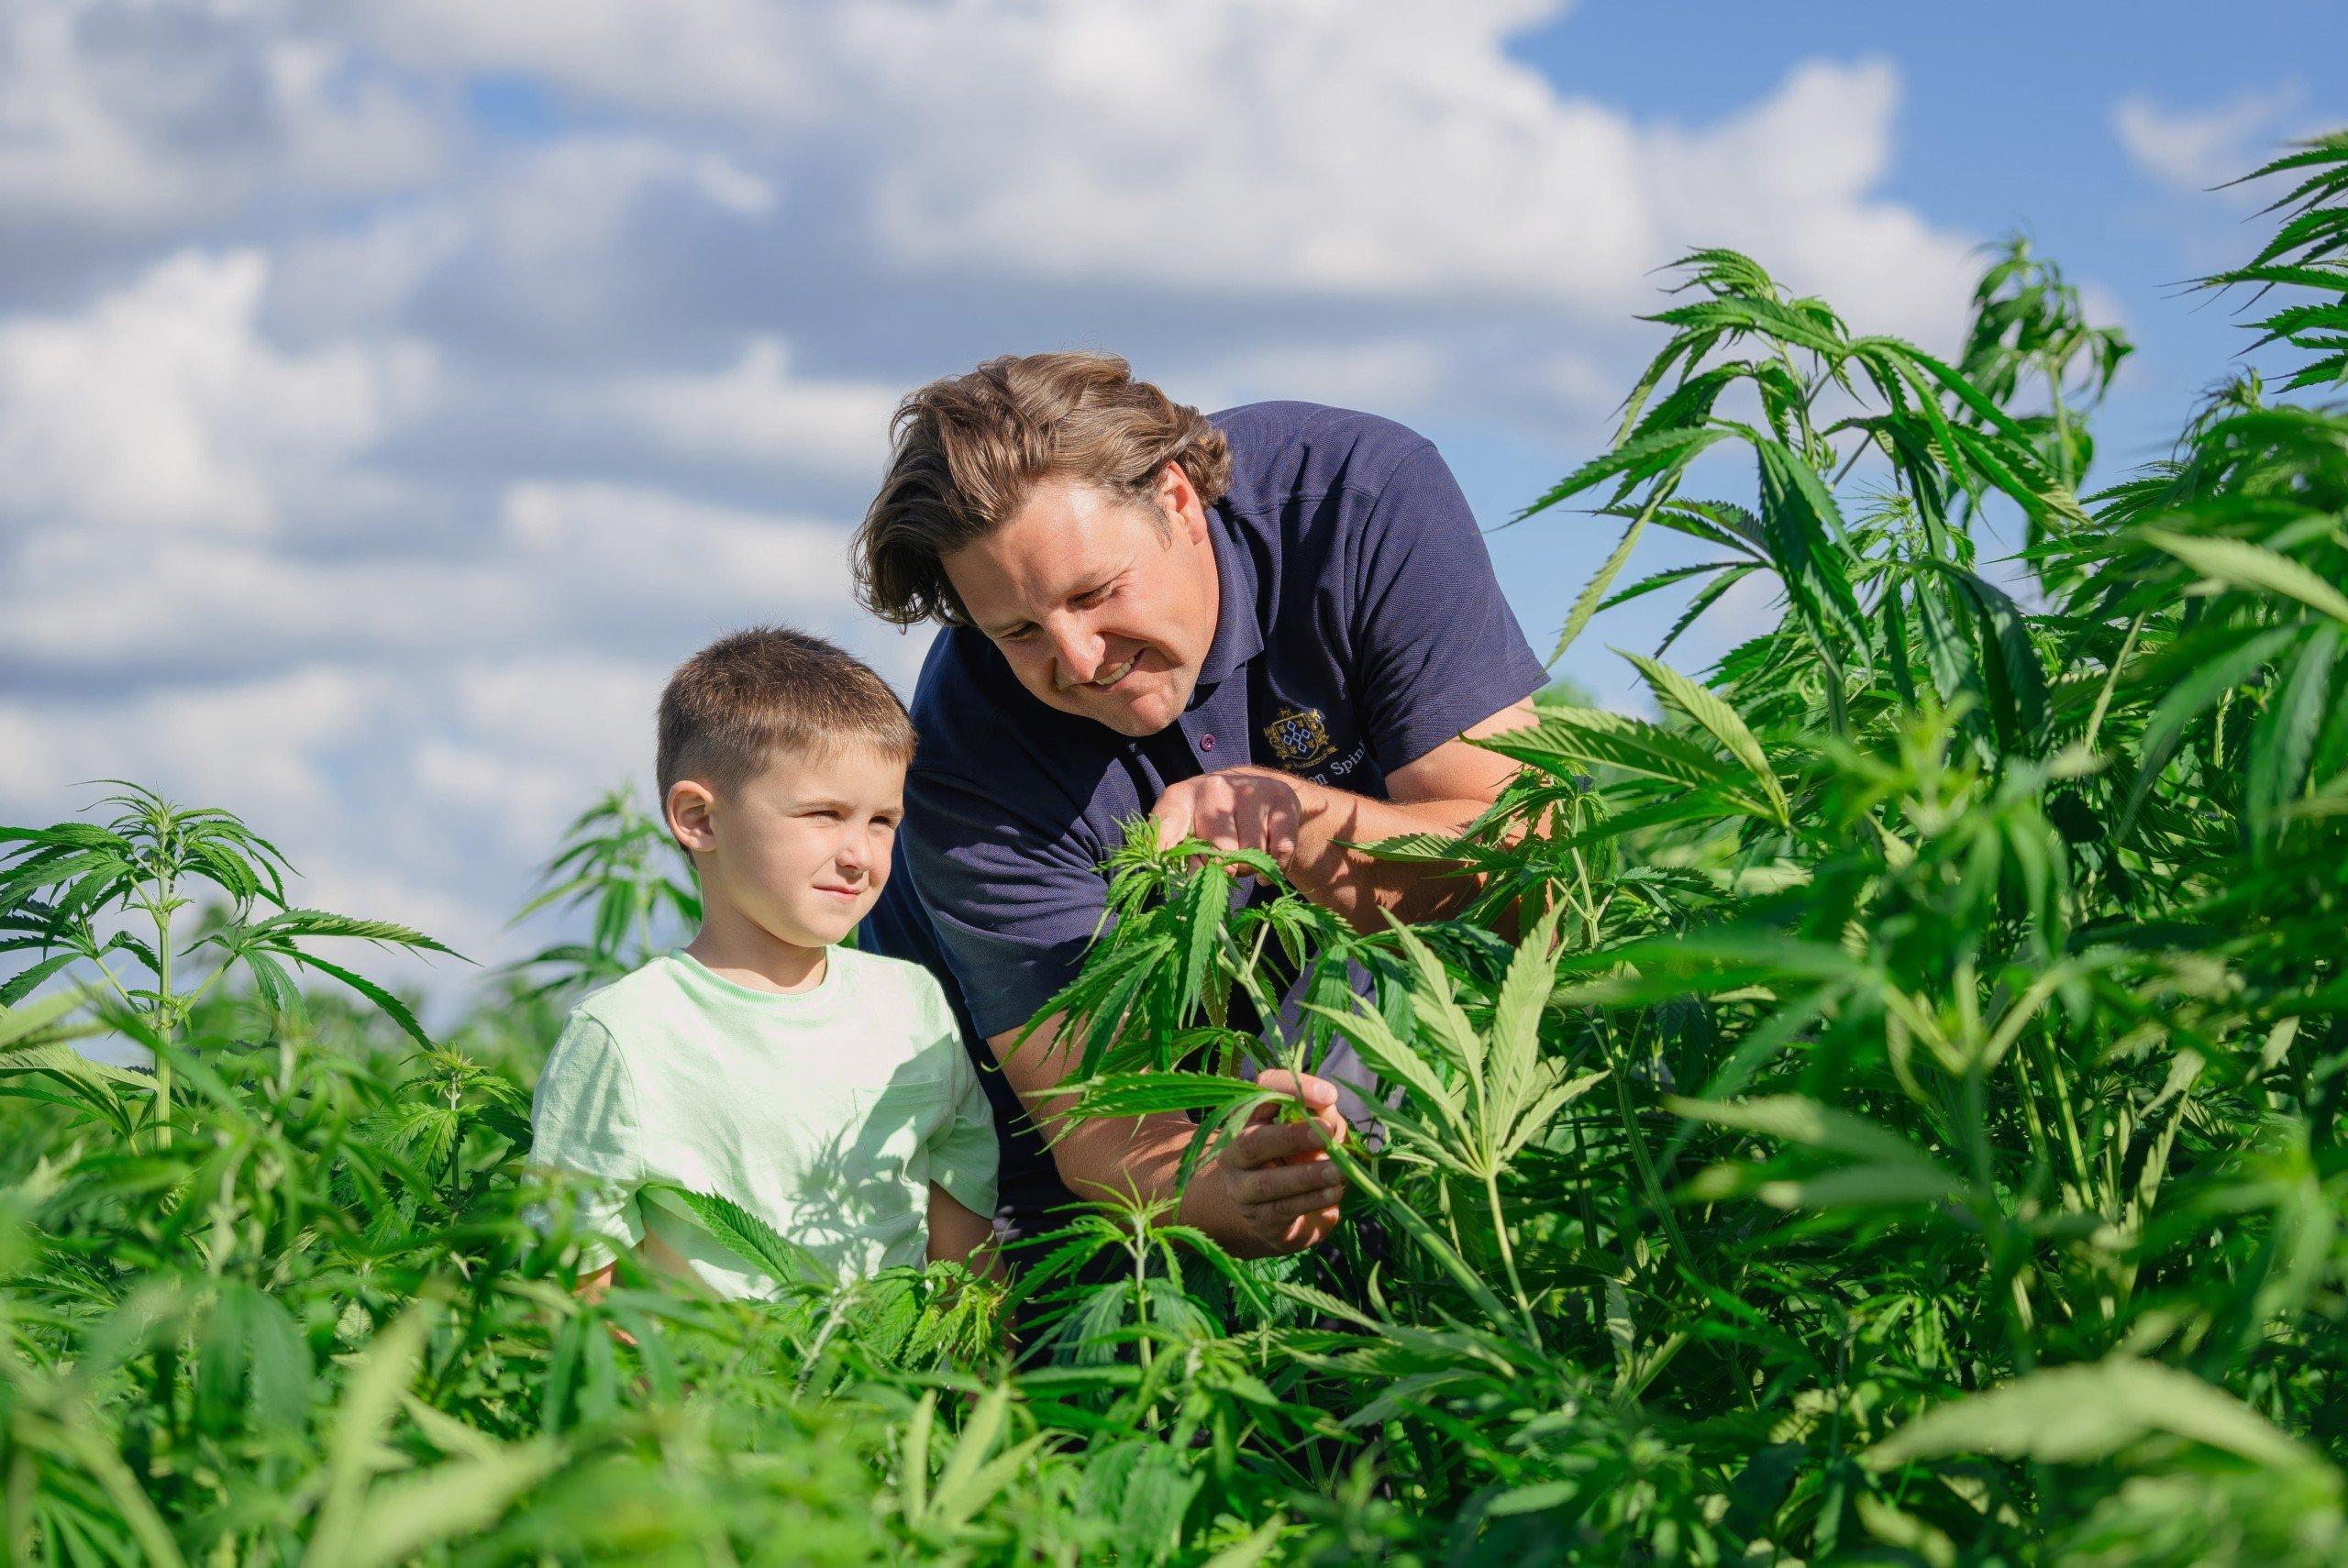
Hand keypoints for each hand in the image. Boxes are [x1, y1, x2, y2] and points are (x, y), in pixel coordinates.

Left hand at [1151, 767, 1308, 875]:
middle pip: (1219, 853)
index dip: (1163, 847)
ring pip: (1251, 854)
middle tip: (1224, 861)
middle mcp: (1215, 788)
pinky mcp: (1283, 801)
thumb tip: (1192, 877)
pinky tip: (1265, 862)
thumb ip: (1181, 851)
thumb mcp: (1190, 826)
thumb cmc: (1214, 815)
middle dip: (1223, 868)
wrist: (1257, 786)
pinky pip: (1280, 851)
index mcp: (1183, 796)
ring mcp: (1251, 791)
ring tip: (1244, 852)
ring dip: (1249, 866)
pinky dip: (1274, 866)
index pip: (1167, 823)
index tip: (1162, 864)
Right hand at [1214, 1069, 1348, 1255]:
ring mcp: (1243, 1190)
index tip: (1328, 1095)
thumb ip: (1321, 1117)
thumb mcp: (1311, 1134)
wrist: (1277, 1215)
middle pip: (1252, 1142)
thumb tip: (1330, 1110)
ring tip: (1338, 1171)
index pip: (1260, 1092)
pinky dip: (1313, 1200)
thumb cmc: (1297, 1161)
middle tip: (1326, 1133)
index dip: (1290, 1088)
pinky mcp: (1260, 1220)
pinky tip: (1334, 1192)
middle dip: (1291, 1136)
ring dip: (1307, 1176)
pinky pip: (1284, 1209)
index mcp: (1248, 1121)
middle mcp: (1236, 1154)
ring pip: (1268, 1183)